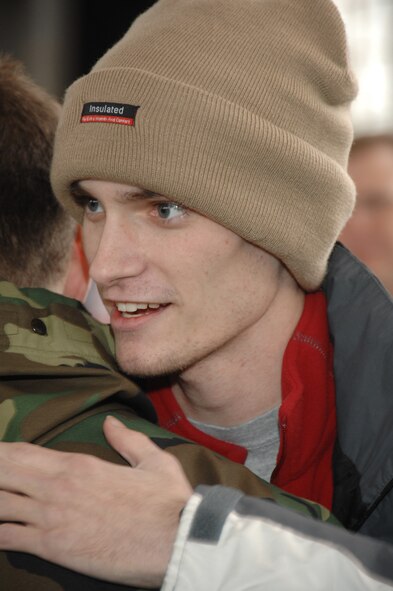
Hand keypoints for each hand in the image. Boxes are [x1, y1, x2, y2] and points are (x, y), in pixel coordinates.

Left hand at [0, 416, 192, 587]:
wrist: (176, 539)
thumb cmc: (167, 500)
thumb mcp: (153, 461)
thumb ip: (127, 440)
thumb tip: (109, 422)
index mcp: (78, 463)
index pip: (22, 452)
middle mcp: (58, 485)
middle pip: (4, 471)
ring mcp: (52, 516)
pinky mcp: (53, 547)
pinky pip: (7, 538)